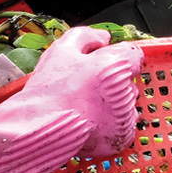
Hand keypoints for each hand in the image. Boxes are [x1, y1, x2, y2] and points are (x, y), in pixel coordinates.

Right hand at [0, 26, 143, 157]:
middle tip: (84, 87)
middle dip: (111, 80)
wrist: (39, 129)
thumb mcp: (61, 50)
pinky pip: (124, 123)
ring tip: (84, 106)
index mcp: (115, 66)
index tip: (99, 64)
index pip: (132, 55)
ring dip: (112, 101)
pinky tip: (90, 121)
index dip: (113, 57)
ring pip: (126, 101)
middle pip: (127, 79)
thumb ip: (87, 36)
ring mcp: (125, 116)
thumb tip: (103, 37)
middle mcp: (125, 91)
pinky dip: (112, 122)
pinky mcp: (123, 136)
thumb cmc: (49, 91)